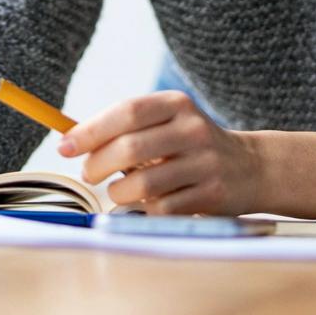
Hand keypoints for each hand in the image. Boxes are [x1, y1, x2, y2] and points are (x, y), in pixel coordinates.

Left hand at [59, 90, 261, 214]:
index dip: (90, 131)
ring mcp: (205, 163)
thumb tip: (69, 140)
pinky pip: (162, 209)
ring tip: (119, 190)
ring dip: (119, 192)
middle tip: (88, 174)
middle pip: (130, 149)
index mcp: (176, 104)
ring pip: (142, 184)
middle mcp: (193, 130)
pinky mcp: (212, 195)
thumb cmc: (188, 145)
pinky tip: (148, 203)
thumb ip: (124, 128)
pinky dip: (145, 210)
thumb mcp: (165, 123)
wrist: (251, 168)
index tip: (64, 146)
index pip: (126, 112)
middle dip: (97, 165)